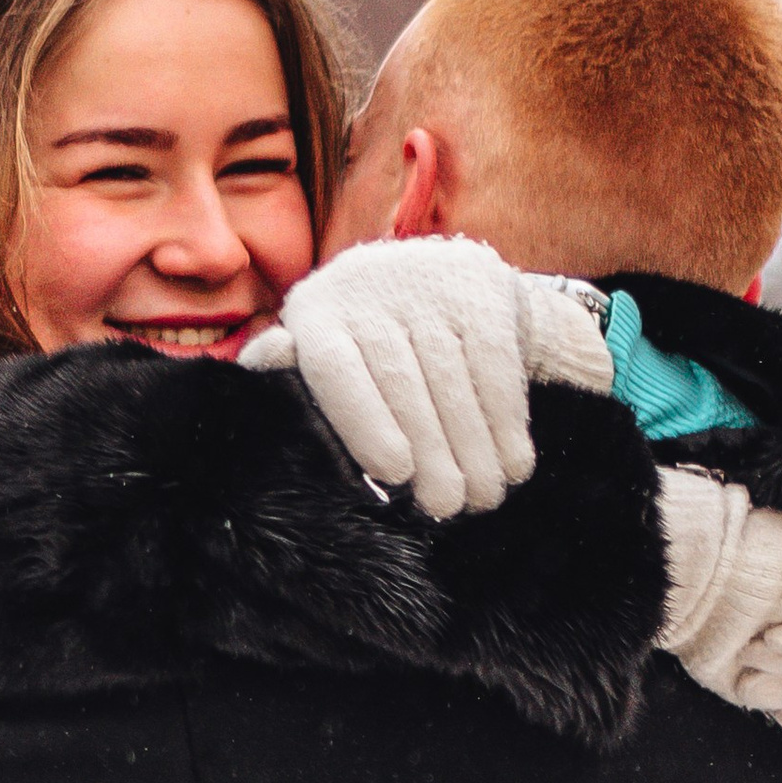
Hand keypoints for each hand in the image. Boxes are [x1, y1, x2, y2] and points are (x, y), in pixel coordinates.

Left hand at [241, 240, 609, 518]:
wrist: (441, 288)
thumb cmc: (369, 354)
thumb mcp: (330, 365)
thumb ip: (294, 380)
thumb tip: (267, 362)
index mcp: (315, 311)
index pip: (333, 369)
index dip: (364, 423)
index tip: (395, 473)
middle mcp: (365, 282)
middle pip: (399, 380)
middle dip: (430, 451)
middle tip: (447, 506)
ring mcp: (424, 277)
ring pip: (452, 375)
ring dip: (473, 446)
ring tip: (482, 496)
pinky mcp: (479, 281)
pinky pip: (494, 361)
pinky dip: (506, 419)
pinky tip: (513, 462)